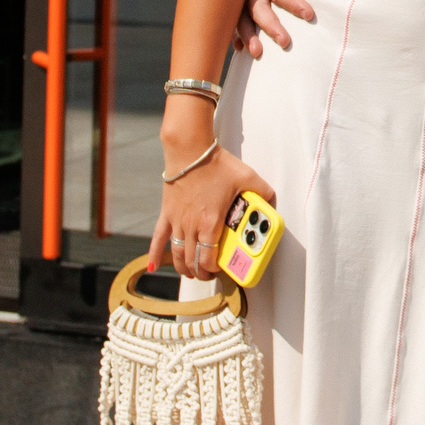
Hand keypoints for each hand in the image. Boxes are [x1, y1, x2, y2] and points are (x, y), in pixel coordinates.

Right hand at [148, 143, 277, 280]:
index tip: (222, 269)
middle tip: (209, 274)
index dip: (214, 269)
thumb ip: (263, 191)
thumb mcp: (247, 177)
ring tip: (191, 272)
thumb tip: (273, 200)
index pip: (208, 259)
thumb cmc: (216, 164)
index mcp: (210, 222)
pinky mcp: (167, 214)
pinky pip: (158, 239)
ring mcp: (177, 222)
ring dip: (184, 268)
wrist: (190, 151)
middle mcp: (191, 226)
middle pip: (192, 261)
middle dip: (201, 272)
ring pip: (177, 255)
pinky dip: (154, 255)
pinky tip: (151, 267)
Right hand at [232, 0, 315, 57]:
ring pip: (240, 12)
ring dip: (248, 33)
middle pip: (254, 3)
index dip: (289, 0)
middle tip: (285, 42)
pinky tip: (240, 48)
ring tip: (257, 53)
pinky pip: (234, 14)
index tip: (309, 14)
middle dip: (268, 24)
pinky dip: (236, 31)